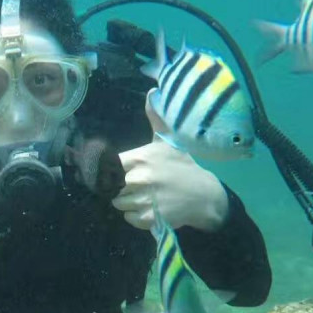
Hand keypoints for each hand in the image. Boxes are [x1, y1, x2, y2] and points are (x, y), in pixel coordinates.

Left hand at [111, 89, 228, 231]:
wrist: (204, 196)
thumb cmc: (182, 167)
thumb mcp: (168, 142)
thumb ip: (156, 121)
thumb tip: (151, 94)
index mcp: (140, 158)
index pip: (107, 165)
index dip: (108, 170)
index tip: (114, 172)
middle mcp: (139, 178)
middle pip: (110, 186)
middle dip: (119, 187)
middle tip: (134, 186)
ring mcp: (143, 200)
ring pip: (118, 203)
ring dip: (127, 201)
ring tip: (143, 196)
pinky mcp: (147, 218)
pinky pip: (128, 217)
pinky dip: (135, 216)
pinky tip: (149, 208)